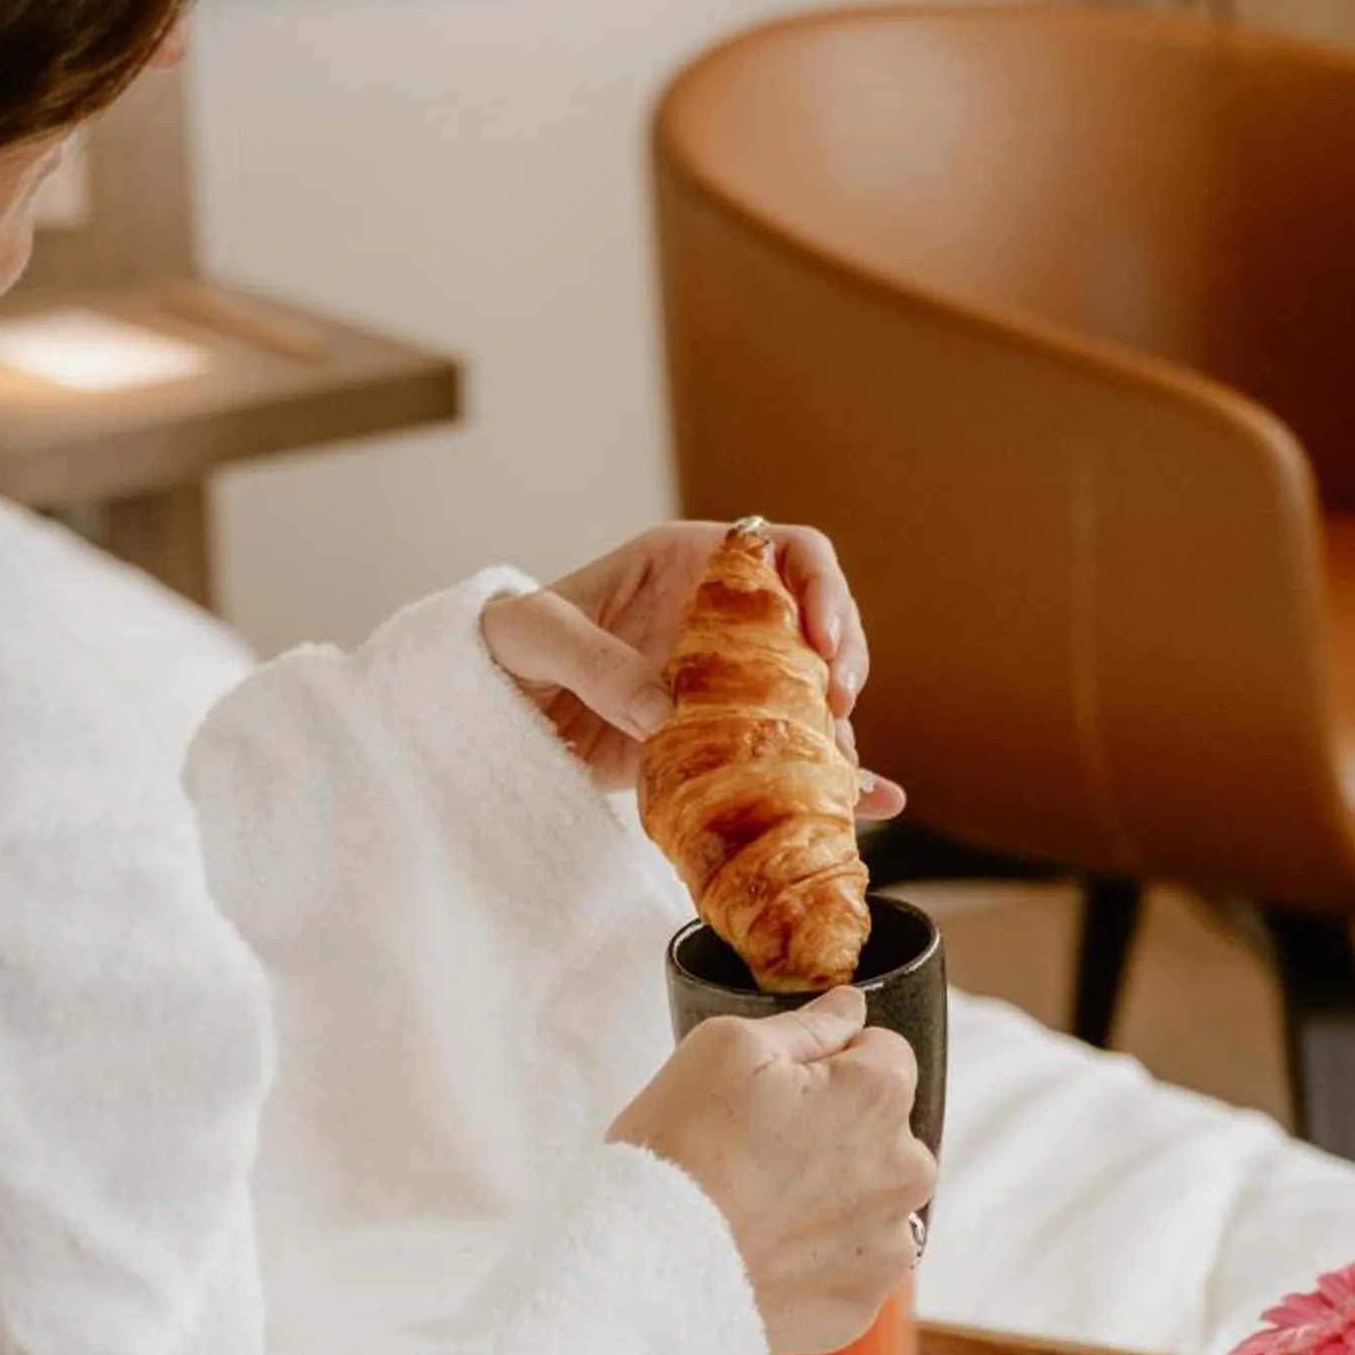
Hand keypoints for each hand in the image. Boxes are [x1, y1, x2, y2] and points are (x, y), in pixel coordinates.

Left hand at [480, 520, 906, 814]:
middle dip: (843, 660)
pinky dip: (827, 778)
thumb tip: (664, 711)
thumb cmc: (503, 646)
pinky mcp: (716, 743)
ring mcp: (726, 684)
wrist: (483, 709)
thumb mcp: (534, 637)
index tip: (823, 635)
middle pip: (817, 624)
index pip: (783, 553)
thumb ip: (593, 661)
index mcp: (689, 565)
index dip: (821, 585)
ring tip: (841, 763)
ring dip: (838, 727)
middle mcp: (722, 621)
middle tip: (837, 704)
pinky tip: (870, 802)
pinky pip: (783, 757)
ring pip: (810, 694)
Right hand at [609, 990, 934, 1354]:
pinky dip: (814, 1263)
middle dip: (834, 1135)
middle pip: (880, 1134)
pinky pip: (846, 1269)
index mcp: (880, 1095)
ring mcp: (886, 1247)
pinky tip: (762, 1256)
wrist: (644, 1272)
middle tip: (755, 1154)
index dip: (828, 1063)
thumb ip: (807, 1024)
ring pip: (866, 1204)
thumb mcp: (726, 1048)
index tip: (777, 1091)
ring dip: (829, 1202)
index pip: (882, 1054)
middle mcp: (906, 1171)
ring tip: (756, 1212)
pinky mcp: (859, 1309)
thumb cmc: (680, 1148)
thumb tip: (851, 1008)